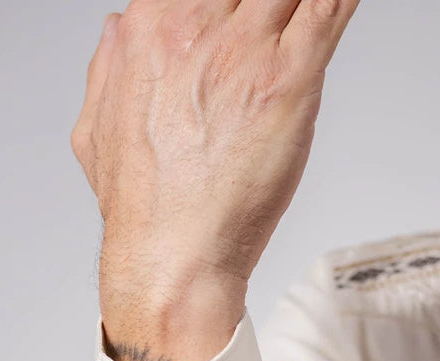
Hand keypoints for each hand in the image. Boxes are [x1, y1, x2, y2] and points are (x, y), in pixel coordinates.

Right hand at [71, 0, 360, 360]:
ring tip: (306, 20)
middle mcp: (194, 23)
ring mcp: (243, 48)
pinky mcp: (287, 80)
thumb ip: (107, 69)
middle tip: (281, 24)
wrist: (170, 257)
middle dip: (272, 3)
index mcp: (149, 27)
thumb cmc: (141, 207)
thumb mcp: (95, 130)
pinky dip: (342, 0)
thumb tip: (117, 31)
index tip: (245, 13)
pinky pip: (328, 6)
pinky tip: (344, 2)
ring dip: (301, 4)